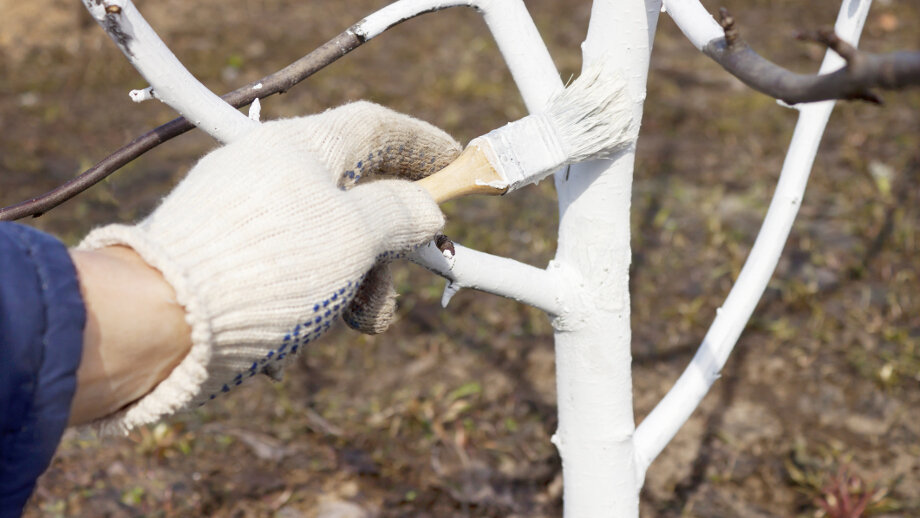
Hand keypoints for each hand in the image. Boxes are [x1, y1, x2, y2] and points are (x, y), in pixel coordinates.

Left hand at [78, 102, 459, 432]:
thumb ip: (400, 214)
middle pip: (351, 195)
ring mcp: (240, 212)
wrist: (159, 321)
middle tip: (396, 287)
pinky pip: (283, 268)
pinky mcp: (220, 253)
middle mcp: (268, 170)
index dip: (420, 144)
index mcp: (300, 146)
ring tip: (351, 323)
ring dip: (350, 285)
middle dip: (384, 248)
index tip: (453, 165)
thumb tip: (425, 209)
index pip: (374, 127)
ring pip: (320, 241)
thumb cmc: (266, 268)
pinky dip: (306, 298)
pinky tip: (294, 336)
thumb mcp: (355, 236)